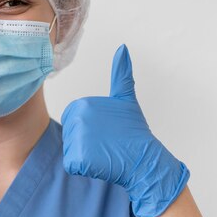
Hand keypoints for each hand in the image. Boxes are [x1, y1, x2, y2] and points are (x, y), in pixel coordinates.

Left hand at [61, 44, 189, 216]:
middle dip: (86, 143)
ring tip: (105, 153)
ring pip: (71, 150)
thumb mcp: (126, 99)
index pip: (74, 120)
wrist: (145, 160)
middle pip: (71, 135)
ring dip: (86, 156)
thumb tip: (123, 48)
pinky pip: (72, 165)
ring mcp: (77, 139)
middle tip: (107, 144)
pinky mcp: (78, 159)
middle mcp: (77, 119)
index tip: (107, 131)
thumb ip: (121, 74)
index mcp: (83, 104)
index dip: (91, 129)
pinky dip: (84, 168)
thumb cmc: (134, 131)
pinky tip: (100, 163)